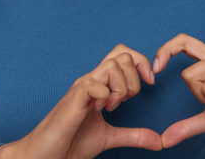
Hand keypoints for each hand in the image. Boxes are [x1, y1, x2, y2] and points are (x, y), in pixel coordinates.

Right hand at [0, 44, 161, 158]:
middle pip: (122, 55)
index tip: (150, 84)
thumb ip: (133, 135)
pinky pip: (95, 84)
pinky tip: (100, 110)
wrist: (46, 155)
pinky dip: (105, 96)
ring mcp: (82, 88)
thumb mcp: (109, 137)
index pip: (123, 55)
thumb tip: (158, 141)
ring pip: (111, 66)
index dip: (142, 63)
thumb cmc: (71, 143)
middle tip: (126, 101)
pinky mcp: (73, 100)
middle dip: (135, 78)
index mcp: (99, 85)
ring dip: (120, 87)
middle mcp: (91, 81)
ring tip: (112, 107)